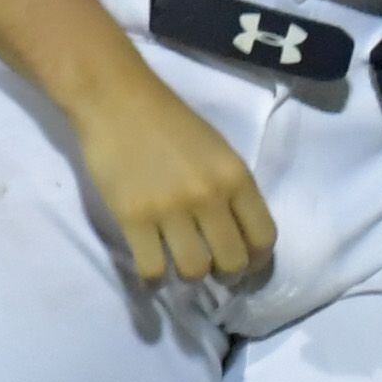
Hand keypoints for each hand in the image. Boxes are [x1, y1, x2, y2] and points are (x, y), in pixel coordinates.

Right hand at [68, 66, 273, 289]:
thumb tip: (241, 236)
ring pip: (195, 271)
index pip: (264, 237)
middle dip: (227, 275)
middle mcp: (209, 196)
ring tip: (181, 266)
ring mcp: (171, 209)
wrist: (117, 101)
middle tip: (213, 270)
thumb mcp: (219, 151)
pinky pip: (153, 269)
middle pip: (233, 261)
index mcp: (236, 177)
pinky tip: (154, 272)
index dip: (258, 261)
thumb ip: (232, 190)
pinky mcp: (133, 217)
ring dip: (191, 276)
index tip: (246, 265)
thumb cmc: (170, 123)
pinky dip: (155, 280)